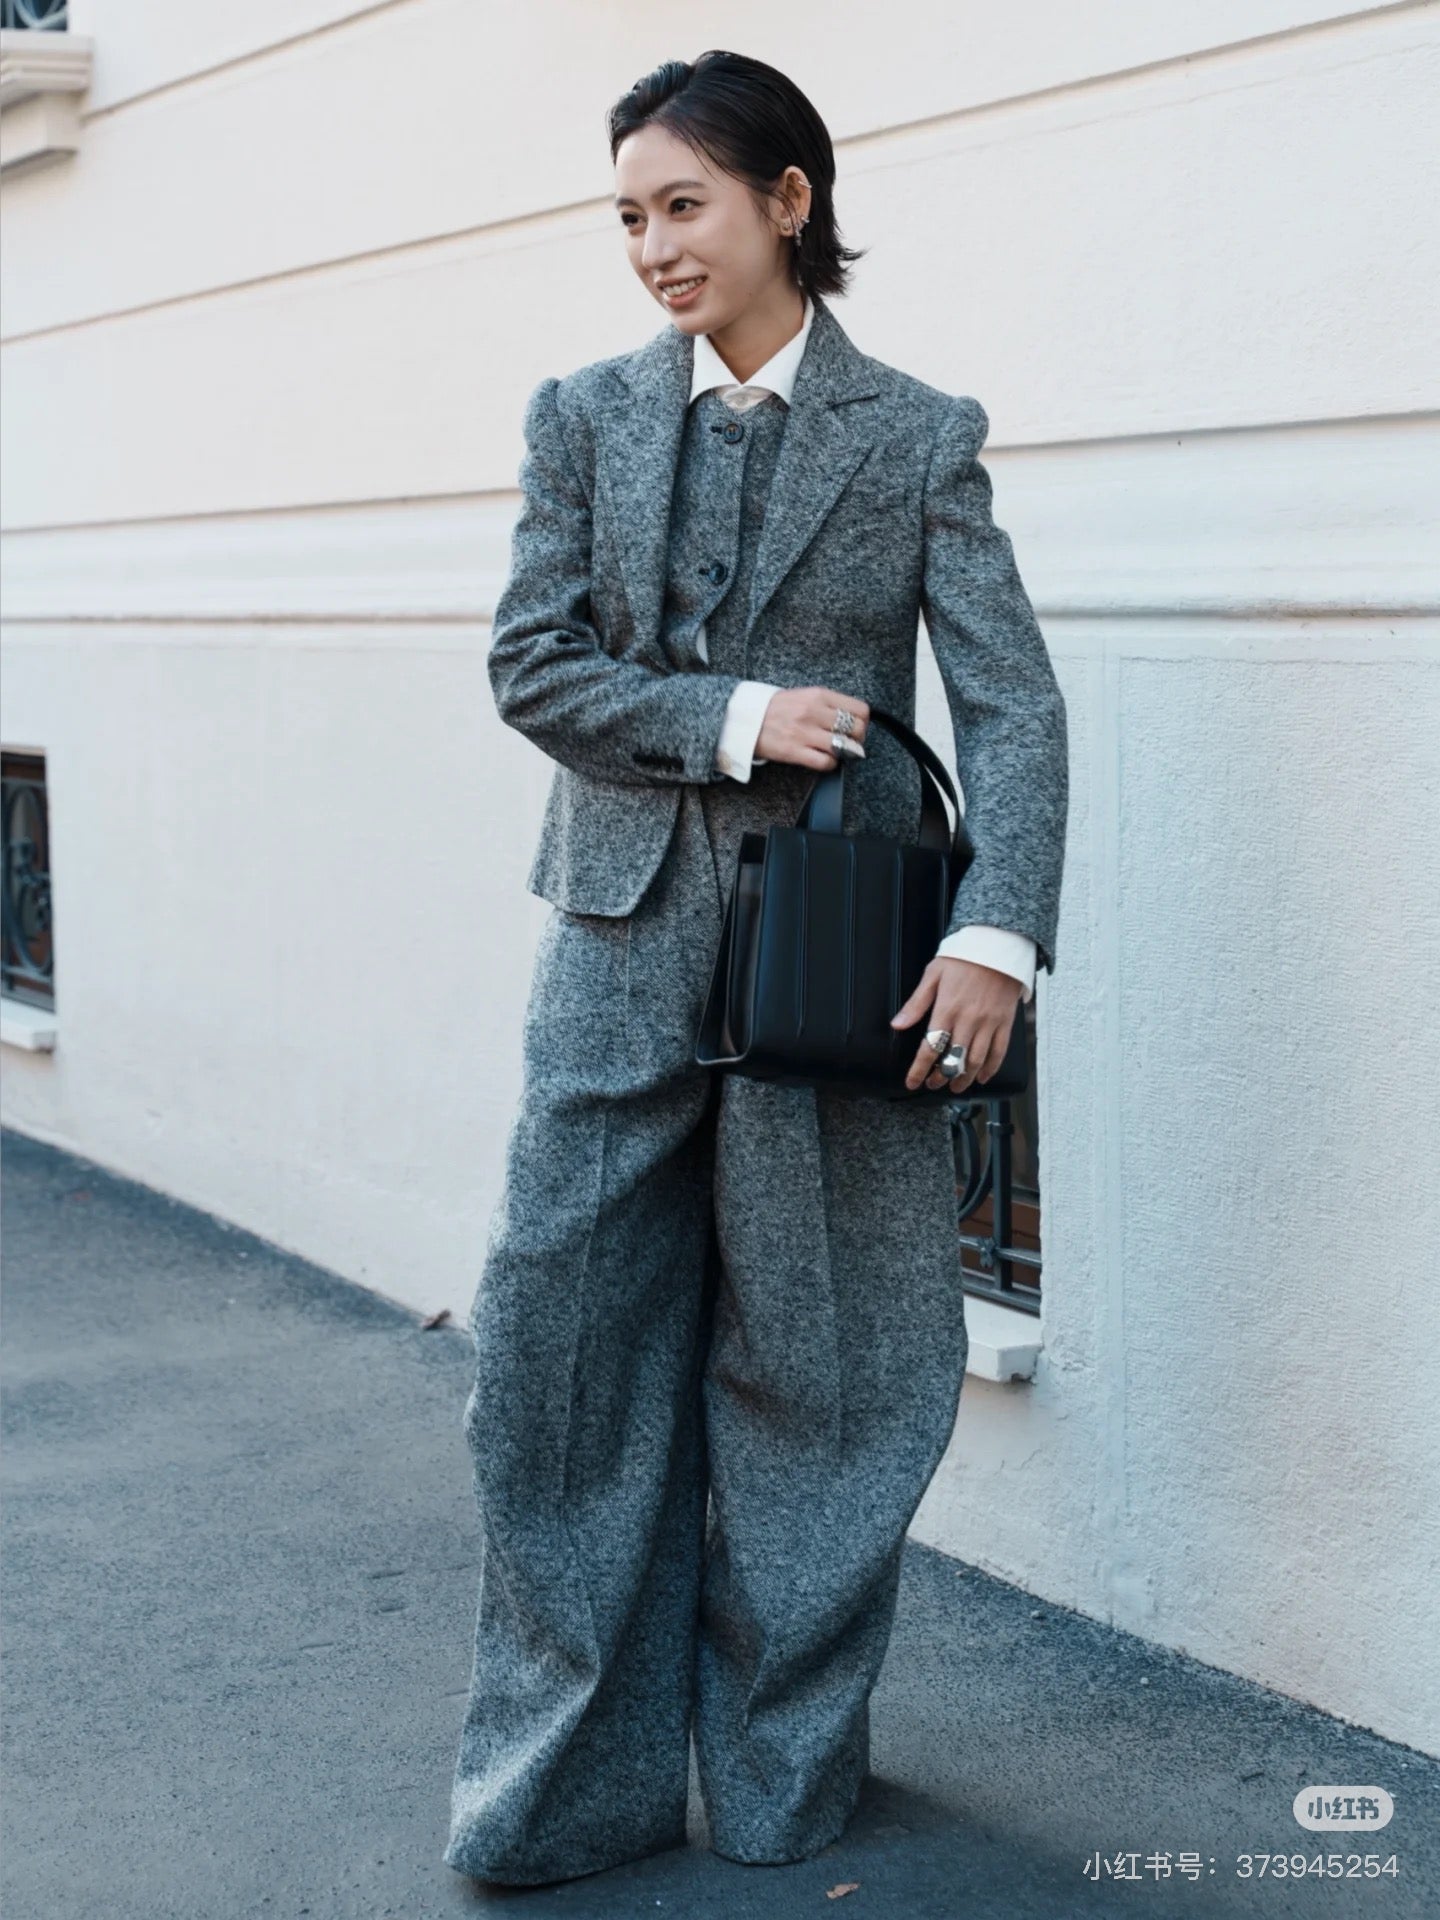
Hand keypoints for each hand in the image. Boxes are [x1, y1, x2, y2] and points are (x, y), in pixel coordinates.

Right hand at [755, 686, 869, 768]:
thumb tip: (854, 720)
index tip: (857, 729)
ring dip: (845, 753)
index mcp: (819, 695)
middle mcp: (814, 712)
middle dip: (857, 740)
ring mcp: (804, 732)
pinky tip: (824, 760)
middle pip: (856, 730)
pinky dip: (830, 764)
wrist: (746, 718)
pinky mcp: (794, 751)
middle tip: (850, 744)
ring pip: (843, 747)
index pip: (860, 710)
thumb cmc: (777, 709)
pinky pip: (825, 762)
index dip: (863, 723)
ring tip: (838, 753)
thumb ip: (829, 705)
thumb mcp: (805, 696)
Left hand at [890, 956, 1021, 1092]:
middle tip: (933, 1084)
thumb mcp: (933, 975)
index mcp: (947, 1009)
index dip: (919, 1069)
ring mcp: (988, 1023)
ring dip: (964, 1078)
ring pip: (975, 1061)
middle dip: (941, 1077)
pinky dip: (990, 1068)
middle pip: (953, 1059)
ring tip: (955, 1086)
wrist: (998, 945)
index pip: (930, 1047)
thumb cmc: (964, 957)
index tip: (912, 1082)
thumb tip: (898, 1024)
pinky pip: (999, 1052)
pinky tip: (982, 1076)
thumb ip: (916, 1003)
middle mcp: (968, 1020)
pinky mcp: (1005, 1022)